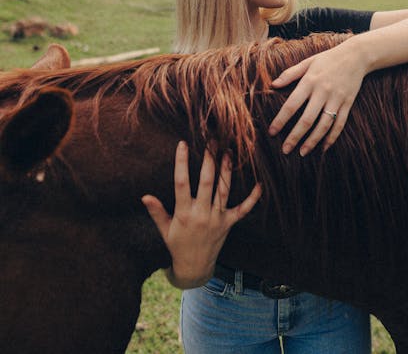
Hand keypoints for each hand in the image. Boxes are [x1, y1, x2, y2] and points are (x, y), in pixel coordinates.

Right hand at [142, 141, 261, 287]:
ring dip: (227, 170)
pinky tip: (260, 184)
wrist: (194, 268)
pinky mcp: (228, 224)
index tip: (182, 144)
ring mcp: (217, 219)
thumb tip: (144, 196)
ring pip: (223, 190)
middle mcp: (201, 214)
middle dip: (209, 160)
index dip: (182, 163)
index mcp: (184, 213)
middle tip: (212, 140)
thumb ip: (156, 211)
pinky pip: (243, 210)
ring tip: (229, 151)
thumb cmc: (177, 245)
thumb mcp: (164, 230)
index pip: (181, 183)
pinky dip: (252, 198)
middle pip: (207, 182)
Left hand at [268, 42, 366, 155]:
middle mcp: (323, 92)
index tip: (272, 132)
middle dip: (295, 137)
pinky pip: (340, 124)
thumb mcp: (307, 62)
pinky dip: (332, 137)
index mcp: (310, 81)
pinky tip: (324, 147)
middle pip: (307, 119)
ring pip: (324, 125)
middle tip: (285, 150)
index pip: (292, 105)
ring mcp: (337, 99)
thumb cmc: (328, 59)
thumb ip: (290, 74)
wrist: (356, 55)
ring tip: (302, 152)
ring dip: (313, 141)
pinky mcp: (348, 103)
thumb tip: (272, 85)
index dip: (281, 120)